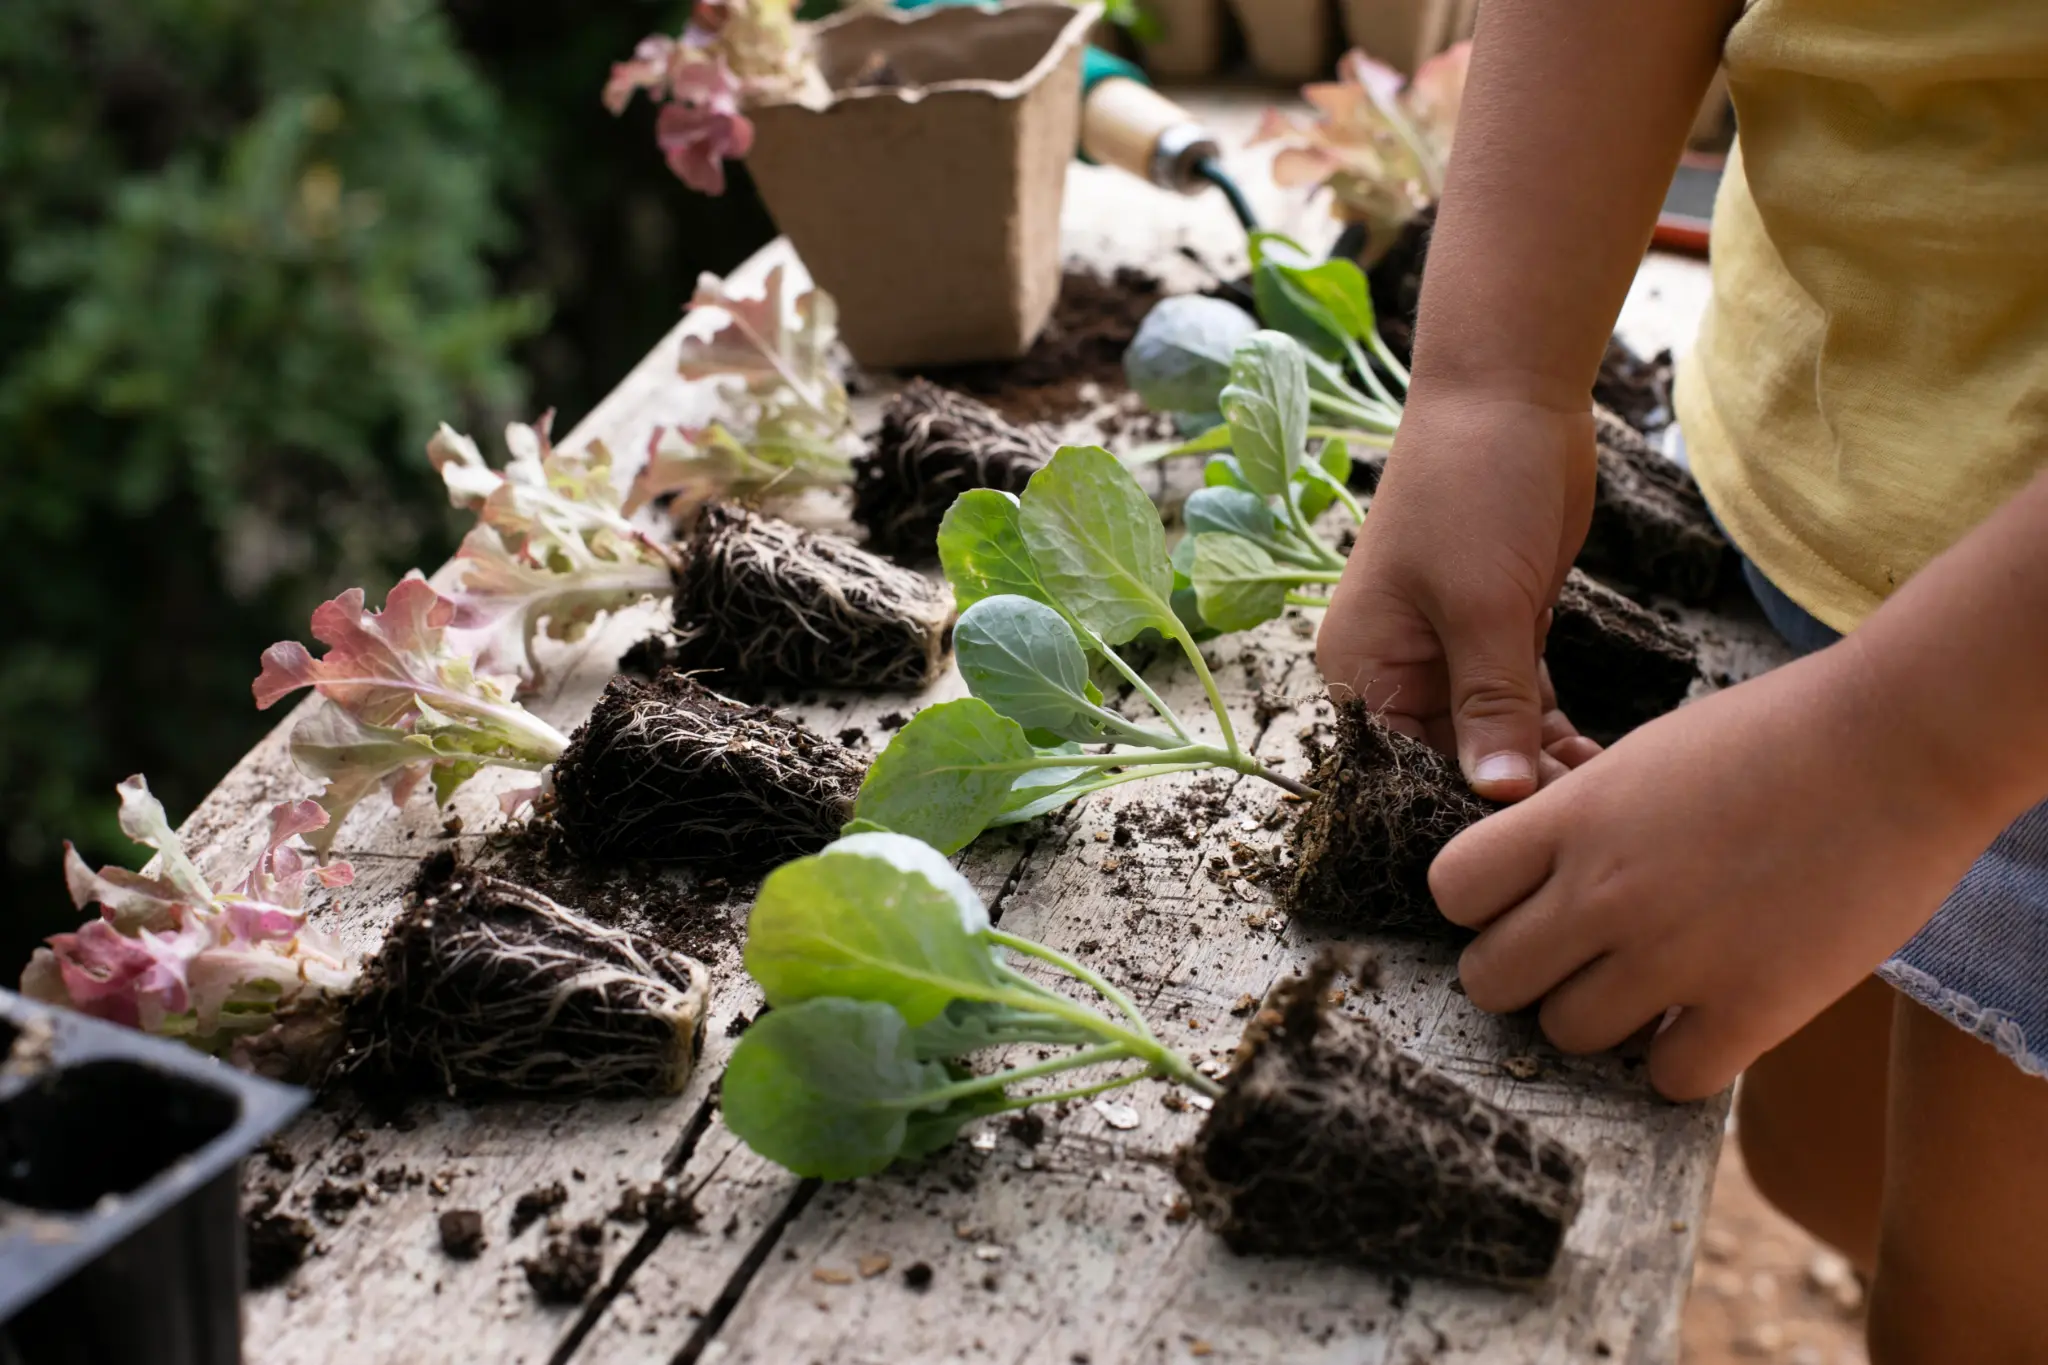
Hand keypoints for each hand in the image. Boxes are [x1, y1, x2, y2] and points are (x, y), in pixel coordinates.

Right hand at [1317, 387, 1599, 798]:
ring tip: (1600, 794)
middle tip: (1580, 819)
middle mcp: (1395, 666)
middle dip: (1510, 788)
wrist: (1511, 393)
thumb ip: (1491, 707)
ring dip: (1541, 763)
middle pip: (1448, 756)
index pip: (1403, 763)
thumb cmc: (1472, 489)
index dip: (1461, 802)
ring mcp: (1447, 648)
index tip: (1527, 836)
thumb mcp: (1482, 608)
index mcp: (1361, 665)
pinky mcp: (1497, 630)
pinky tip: (1594, 758)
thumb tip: (1499, 800)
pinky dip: (1550, 729)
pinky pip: (1519, 701)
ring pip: (1491, 734)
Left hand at [1434, 635, 2006, 1099]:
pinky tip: (1706, 1021)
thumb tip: (1533, 879)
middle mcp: (1605, 890)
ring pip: (1565, 1034)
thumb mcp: (1644, 756)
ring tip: (1648, 985)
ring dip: (1597, 1020)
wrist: (1901, 743)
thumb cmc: (1776, 734)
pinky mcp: (1754, 1006)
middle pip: (1489, 979)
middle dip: (1523, 972)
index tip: (1519, 900)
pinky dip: (1679, 1063)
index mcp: (1574, 817)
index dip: (1477, 904)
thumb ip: (1579, 821)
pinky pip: (1669, 1079)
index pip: (1451, 887)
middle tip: (1574, 957)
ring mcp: (1676, 954)